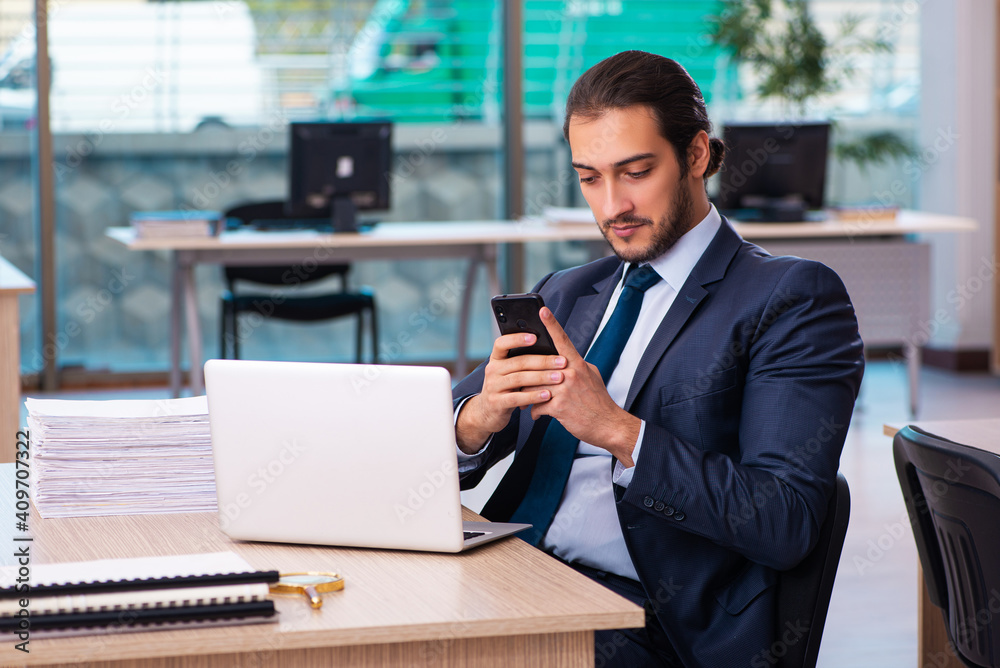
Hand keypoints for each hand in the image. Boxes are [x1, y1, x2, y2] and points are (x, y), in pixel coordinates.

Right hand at [455, 331, 566, 453]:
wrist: (487, 413)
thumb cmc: (506, 388)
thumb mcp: (509, 372)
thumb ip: (522, 362)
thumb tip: (550, 349)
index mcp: (496, 358)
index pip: (502, 343)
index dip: (517, 338)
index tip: (535, 336)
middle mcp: (492, 370)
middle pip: (519, 362)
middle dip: (543, 361)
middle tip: (562, 361)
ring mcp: (493, 386)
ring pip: (520, 379)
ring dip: (542, 378)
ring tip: (560, 378)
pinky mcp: (497, 403)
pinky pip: (517, 398)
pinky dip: (533, 396)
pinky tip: (547, 395)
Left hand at [525, 308, 640, 464]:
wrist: (608, 425)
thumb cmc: (598, 401)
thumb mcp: (591, 376)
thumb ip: (575, 365)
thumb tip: (562, 358)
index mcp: (578, 364)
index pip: (562, 339)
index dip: (551, 324)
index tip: (541, 310)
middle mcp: (571, 373)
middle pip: (538, 366)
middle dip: (526, 374)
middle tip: (518, 380)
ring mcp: (564, 389)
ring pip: (533, 385)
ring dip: (528, 395)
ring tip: (527, 401)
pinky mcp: (559, 406)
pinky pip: (536, 405)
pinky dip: (535, 411)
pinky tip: (537, 414)